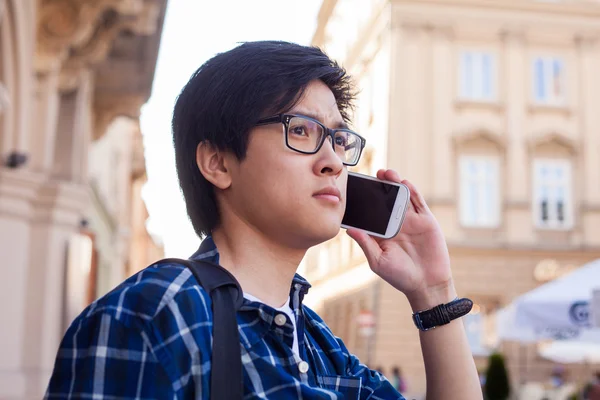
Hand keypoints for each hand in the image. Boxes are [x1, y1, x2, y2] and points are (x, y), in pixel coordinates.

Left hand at [347, 169, 455, 309]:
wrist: (428, 284)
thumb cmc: (400, 276)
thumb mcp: (378, 261)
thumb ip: (366, 243)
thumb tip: (349, 229)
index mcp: (381, 233)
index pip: (371, 212)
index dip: (364, 200)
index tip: (355, 188)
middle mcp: (395, 224)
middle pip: (385, 200)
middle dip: (379, 187)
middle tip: (372, 175)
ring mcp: (411, 221)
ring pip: (401, 197)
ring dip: (394, 183)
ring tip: (386, 173)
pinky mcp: (426, 221)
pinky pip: (418, 203)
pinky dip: (411, 191)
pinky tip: (403, 183)